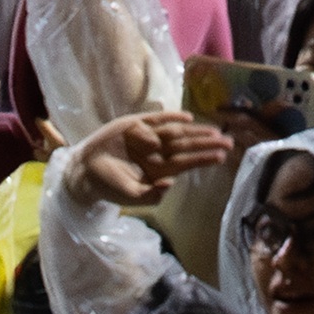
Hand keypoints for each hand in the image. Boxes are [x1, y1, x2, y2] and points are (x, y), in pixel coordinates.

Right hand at [54, 107, 232, 213]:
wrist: (84, 170)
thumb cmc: (108, 186)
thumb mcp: (129, 196)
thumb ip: (150, 194)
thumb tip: (171, 184)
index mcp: (158, 170)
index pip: (186, 163)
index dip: (204, 159)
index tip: (222, 156)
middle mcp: (157, 153)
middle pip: (186, 145)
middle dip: (207, 143)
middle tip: (228, 140)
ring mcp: (147, 138)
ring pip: (176, 132)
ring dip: (195, 131)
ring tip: (214, 130)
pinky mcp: (134, 125)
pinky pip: (157, 120)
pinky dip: (172, 117)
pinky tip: (187, 118)